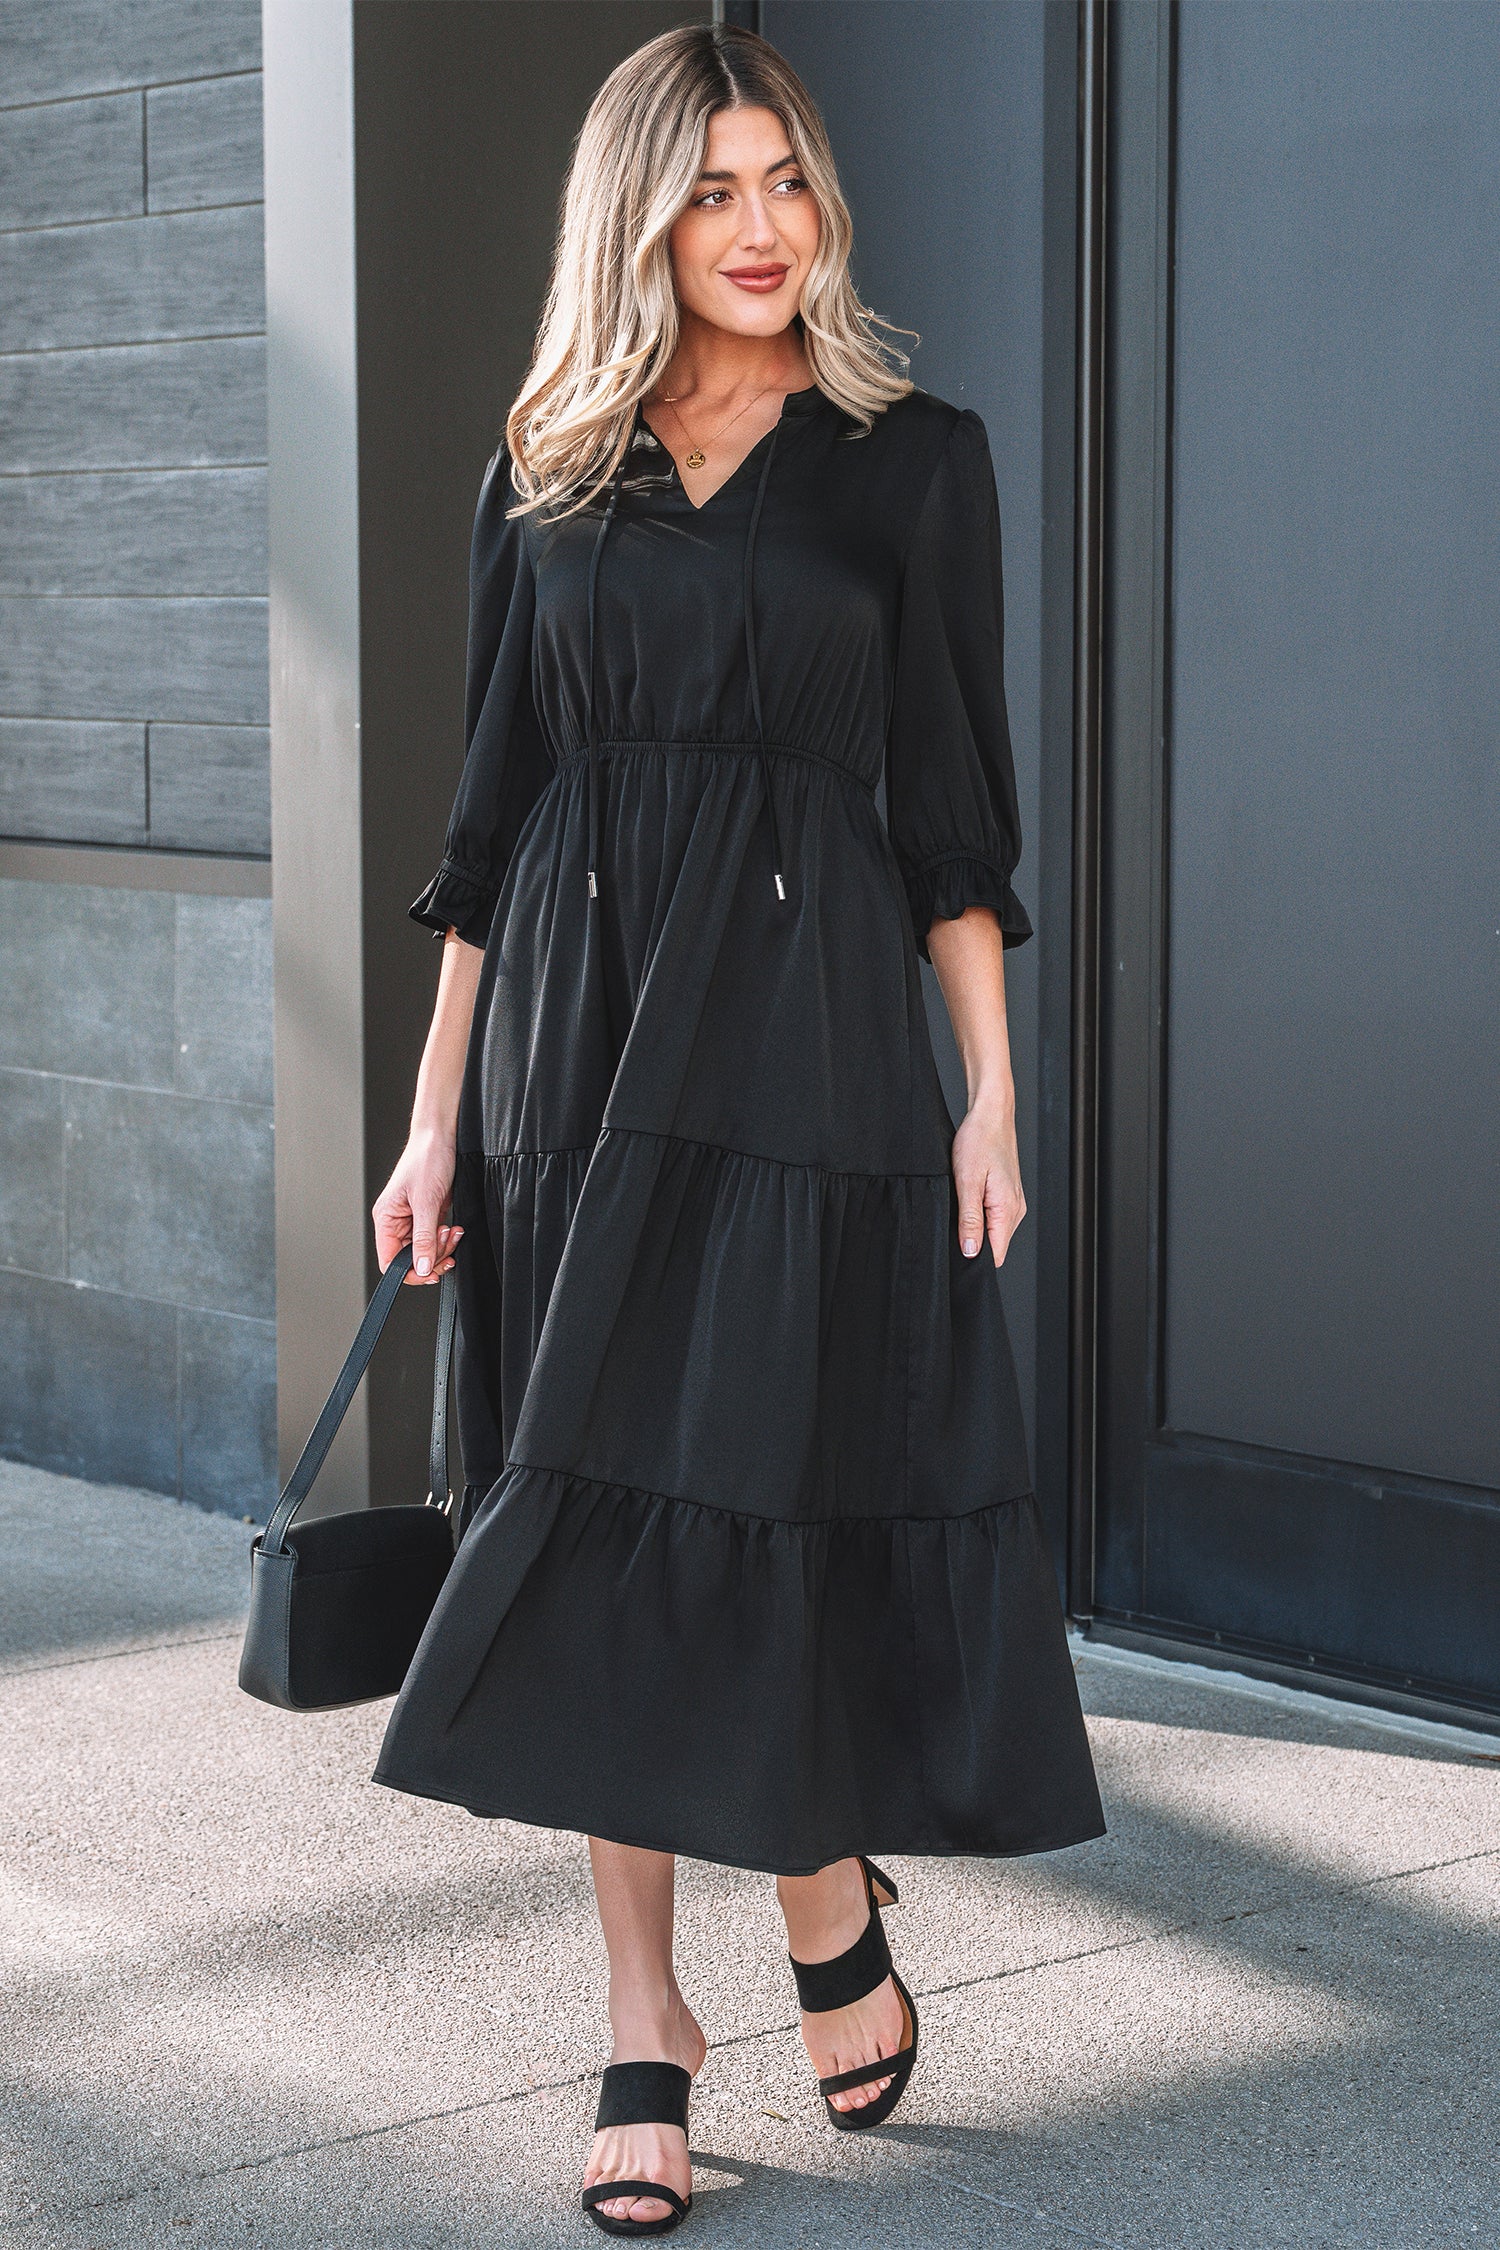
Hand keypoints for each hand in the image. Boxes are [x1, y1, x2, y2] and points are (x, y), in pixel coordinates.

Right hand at [372, 1127, 463, 1285]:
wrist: (441, 1138)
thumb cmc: (426, 1158)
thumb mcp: (426, 1202)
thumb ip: (424, 1238)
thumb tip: (421, 1268)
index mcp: (385, 1218)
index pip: (389, 1260)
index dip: (409, 1272)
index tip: (430, 1272)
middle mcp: (396, 1221)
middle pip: (410, 1258)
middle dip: (432, 1255)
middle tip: (445, 1240)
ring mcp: (412, 1219)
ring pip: (425, 1250)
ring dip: (442, 1247)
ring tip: (452, 1231)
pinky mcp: (428, 1215)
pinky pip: (435, 1238)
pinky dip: (446, 1238)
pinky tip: (454, 1228)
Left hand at [951, 1097, 1025, 1267]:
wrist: (991, 1115)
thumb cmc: (979, 1140)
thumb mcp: (967, 1182)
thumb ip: (969, 1220)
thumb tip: (971, 1252)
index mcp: (1008, 1210)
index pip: (996, 1254)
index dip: (975, 1257)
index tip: (957, 1248)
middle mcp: (1016, 1209)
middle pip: (994, 1244)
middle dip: (972, 1241)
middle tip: (953, 1218)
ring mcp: (1013, 1201)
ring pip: (992, 1230)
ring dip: (974, 1224)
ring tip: (961, 1200)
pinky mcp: (1007, 1194)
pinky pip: (993, 1215)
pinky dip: (978, 1212)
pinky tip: (968, 1195)